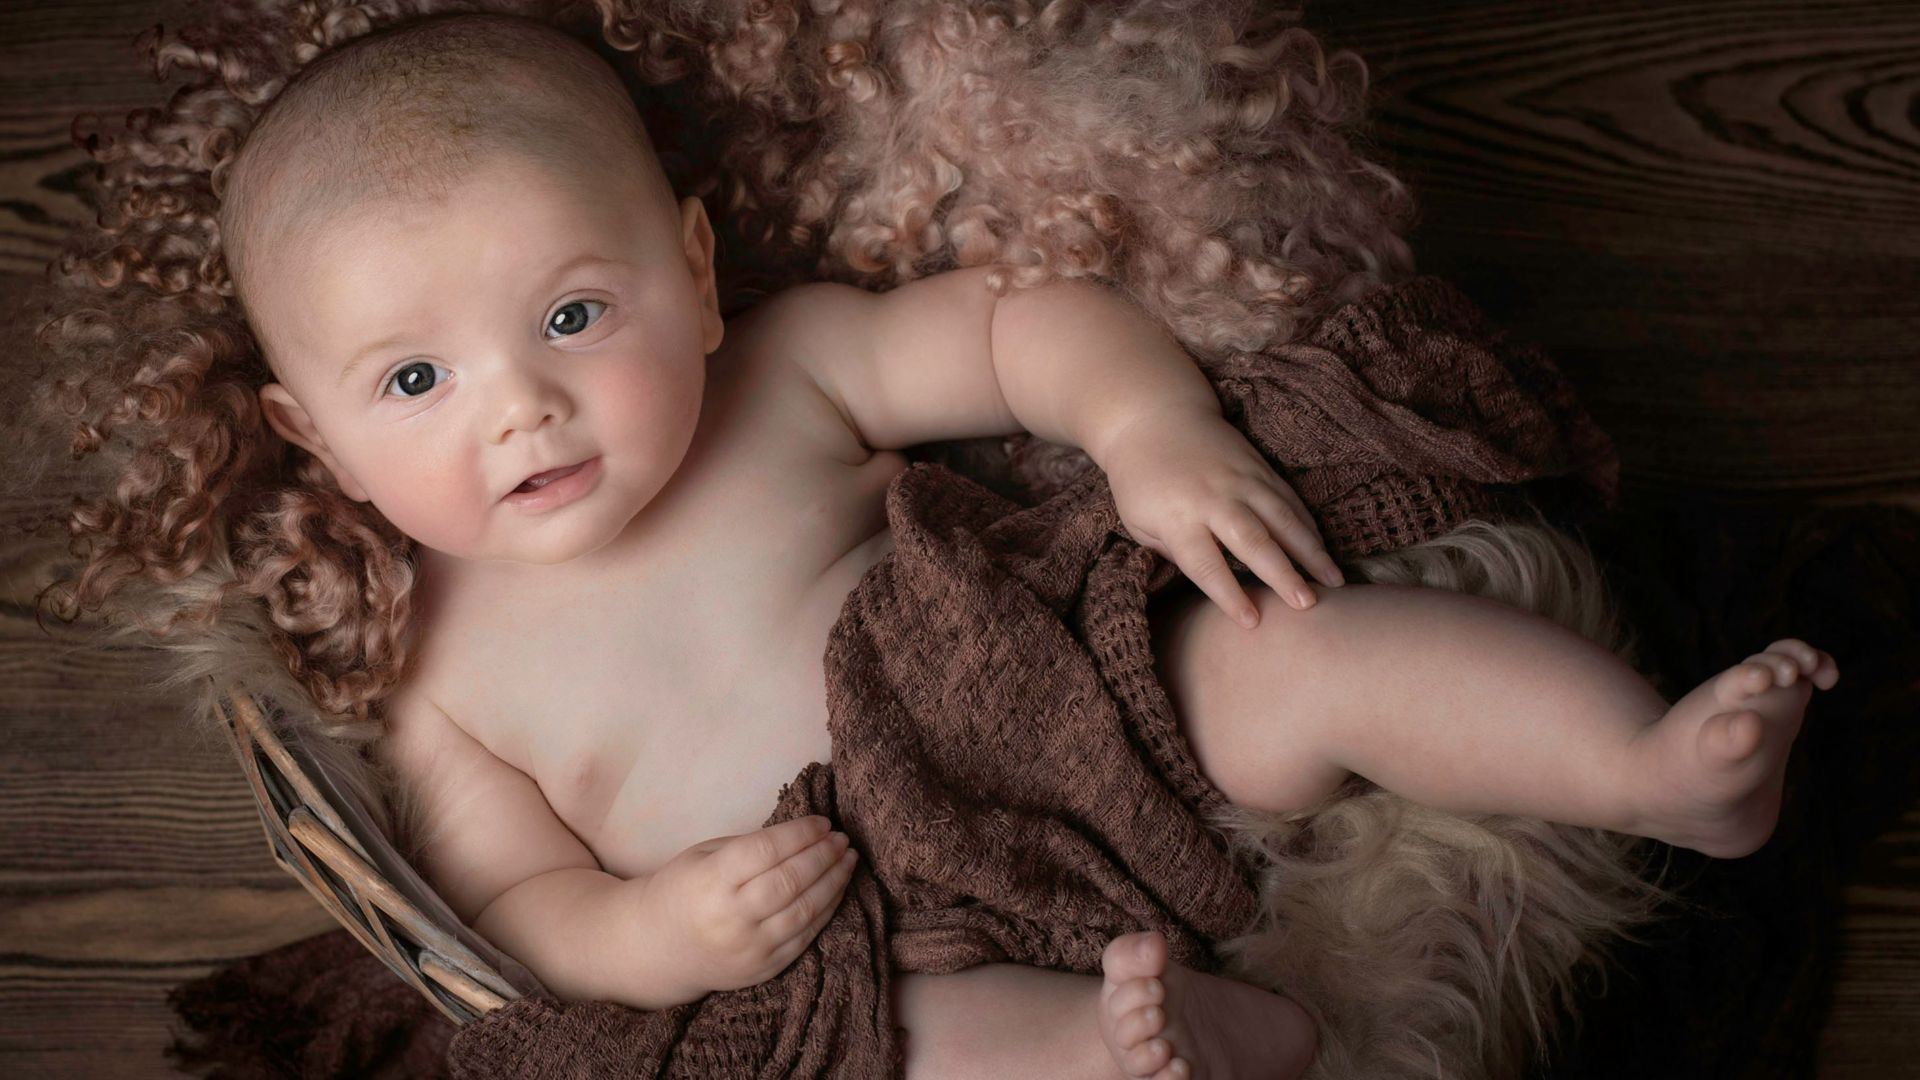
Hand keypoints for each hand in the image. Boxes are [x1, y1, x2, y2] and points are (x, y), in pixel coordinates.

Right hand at [645, 815, 858, 994]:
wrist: (659, 949)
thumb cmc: (683, 889)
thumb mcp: (703, 856)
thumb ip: (748, 846)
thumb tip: (802, 833)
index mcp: (711, 881)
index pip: (766, 851)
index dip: (800, 833)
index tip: (822, 821)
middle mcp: (731, 917)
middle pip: (791, 880)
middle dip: (823, 855)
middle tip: (841, 838)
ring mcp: (750, 947)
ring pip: (805, 910)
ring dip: (833, 881)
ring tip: (848, 859)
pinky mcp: (764, 968)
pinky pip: (805, 936)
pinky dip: (827, 909)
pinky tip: (837, 888)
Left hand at [1100, 407, 1342, 626]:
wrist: (1155, 417)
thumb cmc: (1141, 481)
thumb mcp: (1139, 522)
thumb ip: (1172, 552)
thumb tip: (1210, 580)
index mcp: (1178, 518)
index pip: (1205, 564)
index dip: (1229, 594)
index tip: (1253, 622)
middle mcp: (1213, 498)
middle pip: (1253, 541)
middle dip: (1282, 575)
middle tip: (1307, 605)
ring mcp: (1241, 479)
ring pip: (1283, 517)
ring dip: (1311, 551)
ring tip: (1334, 581)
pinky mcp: (1258, 466)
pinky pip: (1289, 499)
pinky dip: (1308, 525)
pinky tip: (1323, 549)